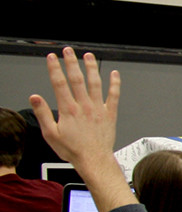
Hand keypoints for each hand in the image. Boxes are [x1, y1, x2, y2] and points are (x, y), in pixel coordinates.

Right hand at [30, 48, 132, 211]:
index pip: (59, 83)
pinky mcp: (110, 114)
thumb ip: (43, 114)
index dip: (54, 68)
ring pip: (95, 83)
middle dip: (71, 62)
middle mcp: (85, 106)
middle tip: (68, 51)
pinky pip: (114, 95)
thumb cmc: (74, 150)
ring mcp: (99, 109)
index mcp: (68, 110)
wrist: (94, 160)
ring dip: (92, 68)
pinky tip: (114, 74)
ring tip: (88, 56)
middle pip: (77, 79)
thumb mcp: (51, 134)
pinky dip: (115, 83)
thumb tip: (35, 98)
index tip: (51, 58)